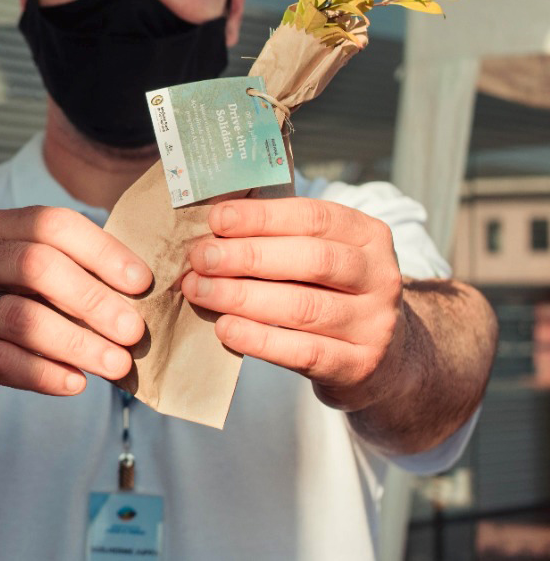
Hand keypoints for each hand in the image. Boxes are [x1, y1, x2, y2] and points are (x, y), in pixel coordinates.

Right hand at [0, 207, 151, 405]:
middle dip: (92, 298)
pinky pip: (2, 361)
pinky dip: (45, 374)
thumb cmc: (1, 302)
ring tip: (116, 364)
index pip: (53, 224)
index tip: (141, 283)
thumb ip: (74, 271)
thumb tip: (143, 291)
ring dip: (76, 343)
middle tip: (133, 330)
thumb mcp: (27, 273)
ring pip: (21, 318)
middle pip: (36, 266)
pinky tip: (76, 383)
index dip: (101, 251)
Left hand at [181, 198, 406, 410]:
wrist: (383, 360)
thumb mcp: (322, 257)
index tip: (216, 219)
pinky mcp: (360, 366)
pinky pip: (303, 351)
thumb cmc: (331, 294)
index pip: (314, 217)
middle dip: (247, 256)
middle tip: (200, 258)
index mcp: (368, 236)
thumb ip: (280, 239)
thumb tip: (212, 228)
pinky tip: (225, 327)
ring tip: (201, 290)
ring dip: (243, 297)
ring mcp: (374, 324)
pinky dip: (258, 339)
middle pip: (310, 260)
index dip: (262, 217)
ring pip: (304, 307)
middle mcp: (380, 276)